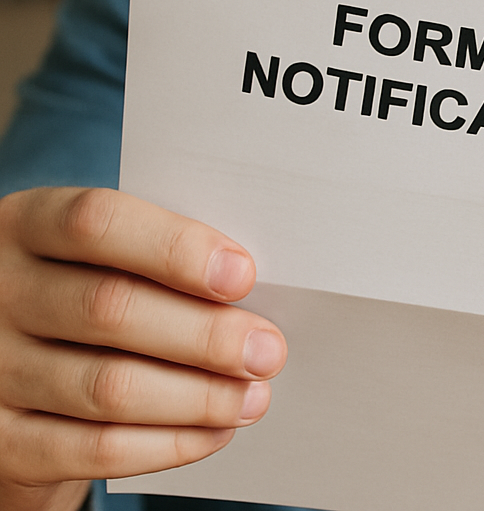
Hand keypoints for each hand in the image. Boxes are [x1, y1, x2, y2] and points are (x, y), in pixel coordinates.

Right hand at [0, 187, 286, 510]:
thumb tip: (249, 286)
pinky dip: (166, 443)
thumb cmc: (89, 286)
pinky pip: (92, 449)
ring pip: (107, 387)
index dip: (176, 248)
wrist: (16, 361)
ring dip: (197, 396)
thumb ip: (160, 256)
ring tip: (253, 395)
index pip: (97, 222)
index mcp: (29, 224)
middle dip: (204, 334)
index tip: (243, 274)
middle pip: (109, 310)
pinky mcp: (1, 441)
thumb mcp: (105, 253)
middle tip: (267, 350)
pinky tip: (214, 431)